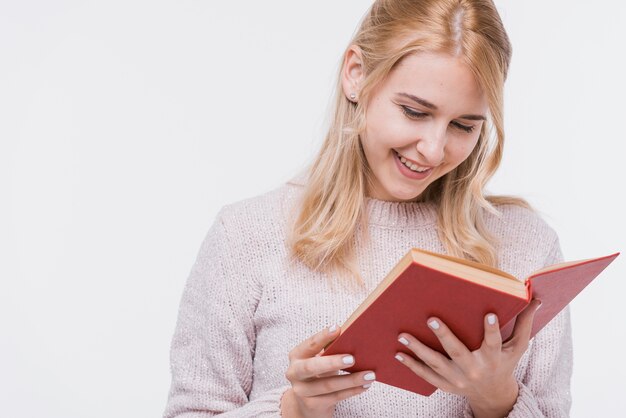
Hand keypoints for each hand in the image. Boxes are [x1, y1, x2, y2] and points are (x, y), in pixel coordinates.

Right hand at [281, 325, 374, 417]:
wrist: (307, 403)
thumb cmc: (318, 374)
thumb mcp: (319, 359)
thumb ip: (329, 349)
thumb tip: (351, 336)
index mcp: (296, 356)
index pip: (309, 344)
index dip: (322, 337)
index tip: (337, 329)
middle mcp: (294, 373)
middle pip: (312, 367)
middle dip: (332, 362)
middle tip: (352, 358)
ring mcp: (302, 391)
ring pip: (328, 385)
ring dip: (351, 380)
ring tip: (369, 375)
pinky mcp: (312, 405)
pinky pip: (335, 397)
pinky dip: (352, 391)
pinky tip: (364, 385)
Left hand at [394, 299, 542, 417]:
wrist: (493, 394)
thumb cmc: (505, 362)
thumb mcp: (518, 346)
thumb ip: (525, 322)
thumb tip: (537, 297)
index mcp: (494, 357)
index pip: (494, 342)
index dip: (491, 329)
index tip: (487, 314)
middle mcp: (475, 369)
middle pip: (458, 352)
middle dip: (444, 336)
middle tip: (431, 318)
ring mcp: (459, 379)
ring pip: (436, 364)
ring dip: (419, 349)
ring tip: (403, 335)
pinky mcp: (446, 385)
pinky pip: (426, 375)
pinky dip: (412, 365)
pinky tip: (399, 353)